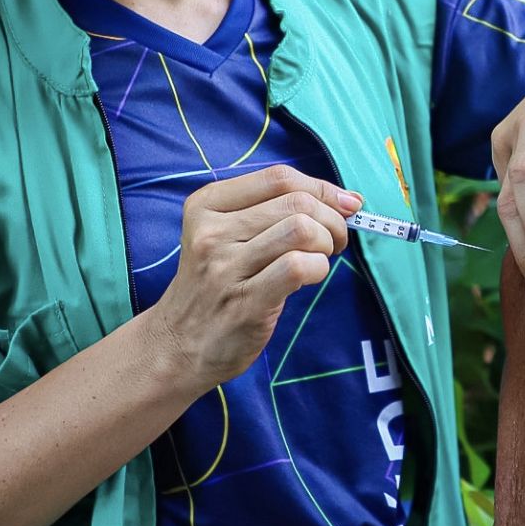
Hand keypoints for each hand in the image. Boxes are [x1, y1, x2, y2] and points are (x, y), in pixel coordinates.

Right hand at [148, 165, 360, 386]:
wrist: (177, 347)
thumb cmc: (215, 287)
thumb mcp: (225, 236)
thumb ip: (273, 212)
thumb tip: (347, 199)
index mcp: (207, 205)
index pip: (278, 178)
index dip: (322, 187)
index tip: (345, 205)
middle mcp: (211, 232)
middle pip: (296, 202)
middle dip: (332, 219)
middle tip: (334, 240)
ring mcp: (225, 267)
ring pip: (301, 229)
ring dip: (327, 243)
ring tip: (322, 258)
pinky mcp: (244, 302)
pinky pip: (299, 266)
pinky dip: (319, 268)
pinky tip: (311, 277)